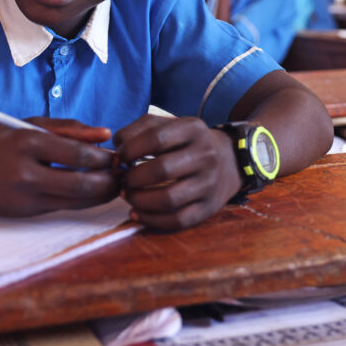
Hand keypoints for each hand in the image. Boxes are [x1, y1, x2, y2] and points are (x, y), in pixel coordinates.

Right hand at [0, 119, 117, 216]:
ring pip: (75, 202)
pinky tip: (87, 191)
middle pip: (82, 184)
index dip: (103, 158)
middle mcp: (25, 173)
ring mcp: (23, 197)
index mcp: (26, 143)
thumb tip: (105, 134)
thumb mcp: (24, 124)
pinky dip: (78, 200)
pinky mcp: (21, 214)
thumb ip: (67, 128)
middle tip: (121, 174)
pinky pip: (59, 207)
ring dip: (99, 195)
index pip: (78, 154)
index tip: (115, 154)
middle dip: (109, 182)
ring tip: (111, 184)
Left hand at [114, 115, 241, 230]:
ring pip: (169, 199)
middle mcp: (205, 155)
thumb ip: (138, 129)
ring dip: (139, 200)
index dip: (130, 150)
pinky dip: (151, 220)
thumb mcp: (168, 124)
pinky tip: (136, 213)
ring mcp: (209, 183)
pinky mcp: (209, 208)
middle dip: (133, 178)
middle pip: (162, 170)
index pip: (156, 138)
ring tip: (128, 195)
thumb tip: (116, 149)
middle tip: (123, 180)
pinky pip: (178, 220)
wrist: (229, 160)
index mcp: (193, 129)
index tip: (120, 158)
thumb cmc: (186, 142)